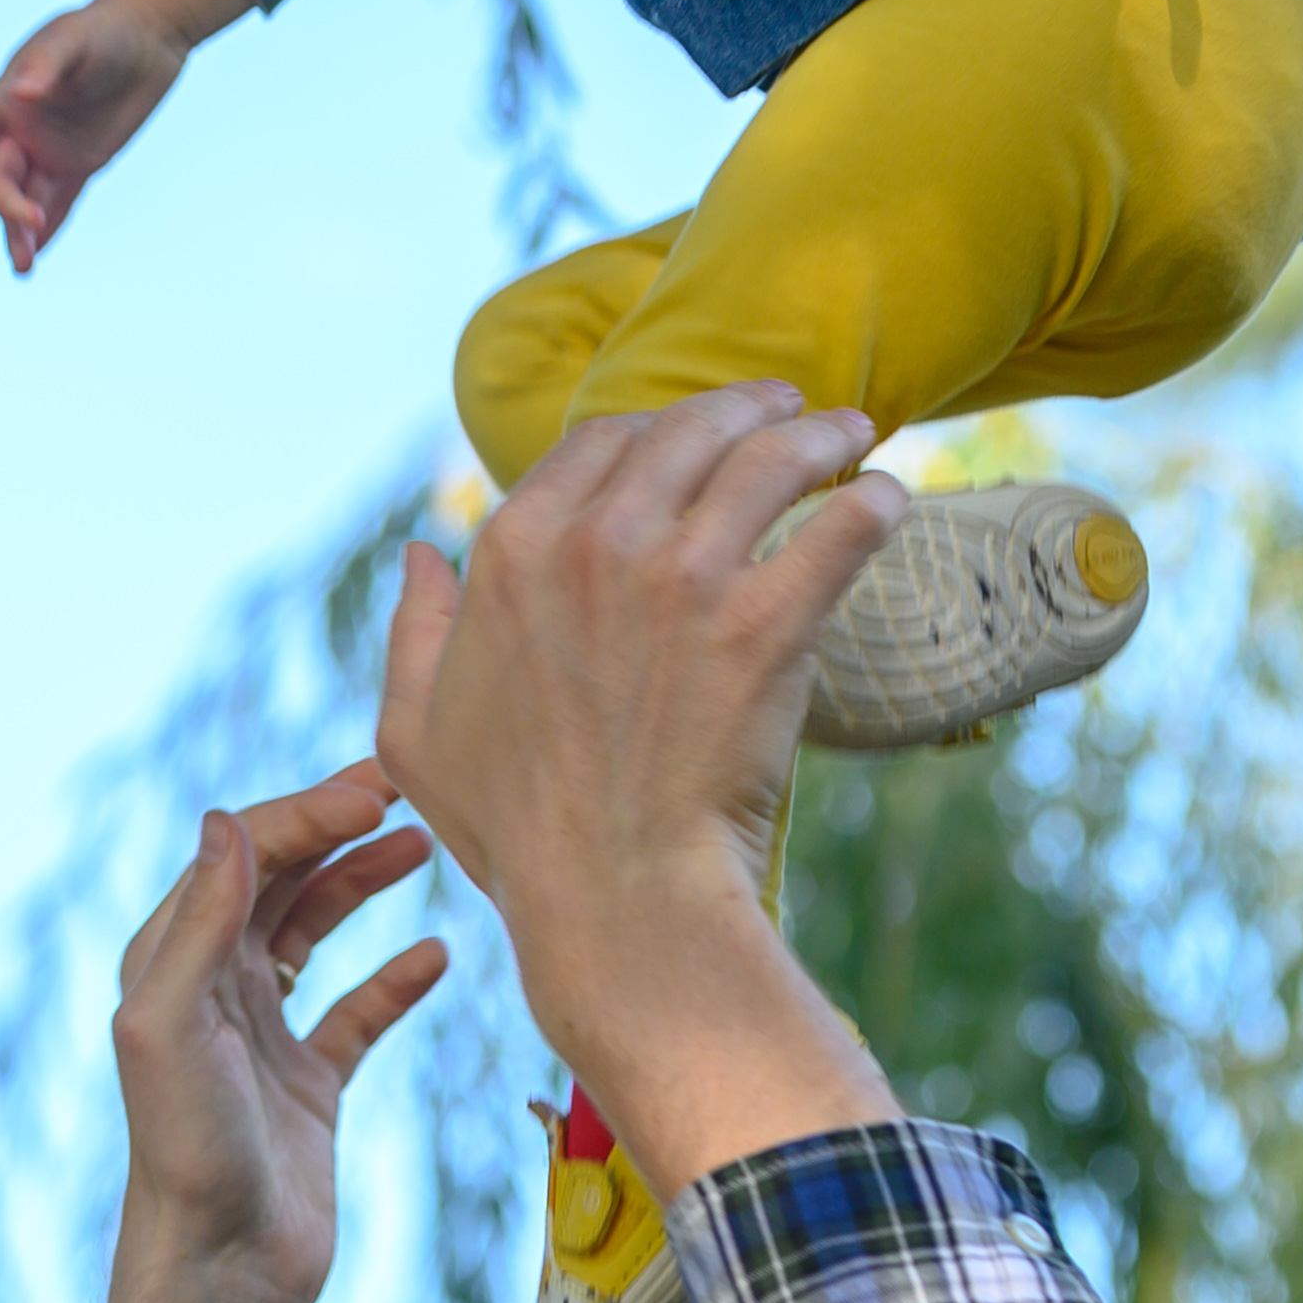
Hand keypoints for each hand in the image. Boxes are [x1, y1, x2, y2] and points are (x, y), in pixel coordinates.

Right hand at [0, 0, 249, 274]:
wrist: (149, 36)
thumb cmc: (104, 28)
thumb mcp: (74, 38)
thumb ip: (46, 64)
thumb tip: (20, 91)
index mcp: (8, 98)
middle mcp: (22, 128)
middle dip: (7, 203)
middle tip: (31, 223)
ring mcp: (51, 149)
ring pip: (24, 197)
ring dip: (19, 231)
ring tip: (23, 267)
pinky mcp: (82, 164)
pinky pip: (59, 201)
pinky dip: (49, 228)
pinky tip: (39, 254)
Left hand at [91, 767, 445, 1302]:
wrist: (220, 1271)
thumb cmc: (186, 1153)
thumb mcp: (173, 1026)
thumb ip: (200, 923)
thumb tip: (228, 821)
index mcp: (172, 961)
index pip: (242, 854)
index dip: (306, 815)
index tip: (374, 796)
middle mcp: (213, 987)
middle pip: (281, 877)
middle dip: (338, 828)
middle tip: (409, 791)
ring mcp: (263, 1033)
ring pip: (317, 929)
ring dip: (364, 882)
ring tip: (426, 845)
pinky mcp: (308, 1083)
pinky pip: (358, 1011)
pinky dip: (395, 979)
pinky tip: (436, 956)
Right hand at [375, 388, 904, 1199]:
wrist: (615, 895)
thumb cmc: (517, 831)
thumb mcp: (418, 732)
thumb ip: (415, 632)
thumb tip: (419, 554)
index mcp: (514, 551)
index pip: (598, 439)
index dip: (653, 424)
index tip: (693, 431)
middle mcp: (597, 543)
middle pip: (689, 430)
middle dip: (746, 406)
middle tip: (788, 409)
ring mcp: (684, 577)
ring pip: (769, 460)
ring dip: (818, 435)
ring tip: (850, 433)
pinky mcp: (765, 624)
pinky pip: (838, 530)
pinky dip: (870, 502)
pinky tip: (888, 497)